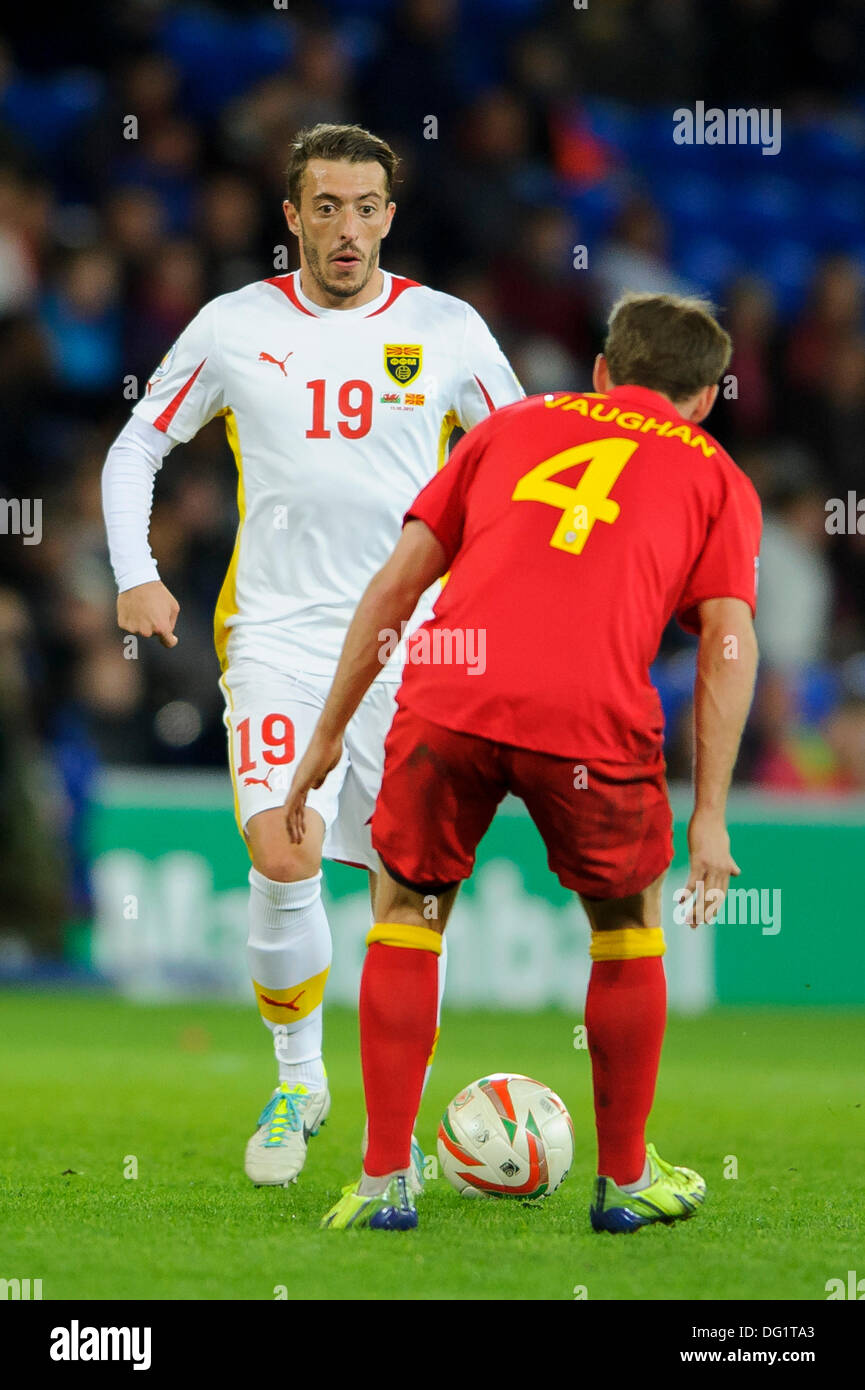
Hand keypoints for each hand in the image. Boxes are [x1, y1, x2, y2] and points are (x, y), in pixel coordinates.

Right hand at [117, 580, 179, 648]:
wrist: (138, 581)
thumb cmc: (158, 593)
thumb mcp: (173, 607)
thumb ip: (171, 623)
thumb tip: (166, 633)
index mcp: (161, 628)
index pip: (168, 643)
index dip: (171, 640)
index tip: (171, 639)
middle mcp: (146, 631)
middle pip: (153, 634)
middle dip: (155, 625)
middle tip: (152, 609)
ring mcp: (134, 628)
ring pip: (141, 629)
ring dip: (142, 622)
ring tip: (142, 607)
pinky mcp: (123, 624)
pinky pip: (130, 625)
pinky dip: (132, 619)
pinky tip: (133, 607)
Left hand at [284, 727, 343, 843]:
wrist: (328, 738)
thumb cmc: (330, 749)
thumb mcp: (326, 768)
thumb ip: (319, 778)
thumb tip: (315, 788)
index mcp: (305, 781)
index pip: (300, 805)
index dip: (300, 819)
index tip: (303, 831)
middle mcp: (298, 784)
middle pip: (293, 810)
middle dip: (295, 827)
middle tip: (296, 841)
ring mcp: (298, 783)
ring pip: (291, 810)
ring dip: (293, 827)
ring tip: (296, 841)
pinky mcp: (300, 783)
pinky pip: (292, 803)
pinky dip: (291, 817)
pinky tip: (292, 829)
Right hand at [679, 808, 740, 926]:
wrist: (711, 815)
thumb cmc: (715, 830)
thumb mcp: (725, 849)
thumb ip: (730, 863)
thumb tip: (737, 872)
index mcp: (726, 870)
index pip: (720, 895)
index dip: (713, 909)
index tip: (706, 920)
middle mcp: (720, 871)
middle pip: (712, 898)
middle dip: (703, 914)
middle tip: (694, 927)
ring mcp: (711, 866)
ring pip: (704, 893)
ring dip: (695, 909)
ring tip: (687, 920)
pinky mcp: (699, 860)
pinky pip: (693, 880)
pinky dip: (687, 892)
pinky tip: (680, 901)